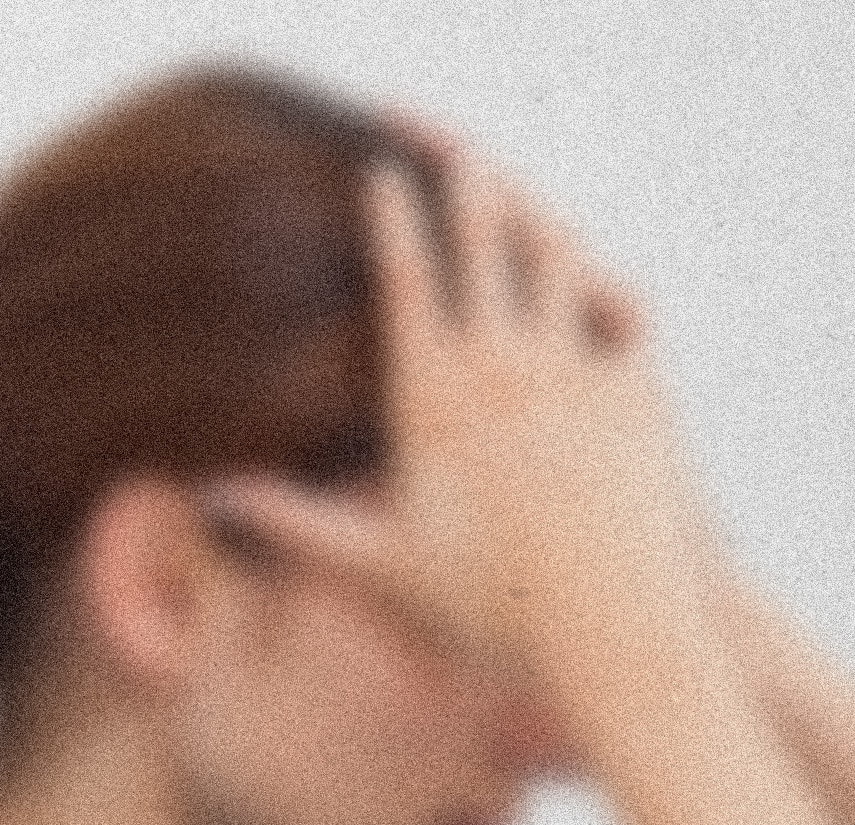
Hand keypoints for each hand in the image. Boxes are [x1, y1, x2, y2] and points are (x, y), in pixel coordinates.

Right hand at [202, 125, 715, 724]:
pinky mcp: (639, 397)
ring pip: (559, 273)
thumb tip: (213, 498)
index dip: (394, 221)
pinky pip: (625, 324)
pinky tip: (610, 287)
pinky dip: (613, 300)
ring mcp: (578, 376)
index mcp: (437, 399)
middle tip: (461, 160)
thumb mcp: (385, 567)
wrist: (612, 632)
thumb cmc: (496, 611)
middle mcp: (506, 371)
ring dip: (544, 234)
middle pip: (484, 251)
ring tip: (535, 212)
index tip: (384, 174)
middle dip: (469, 193)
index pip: (405, 281)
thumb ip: (297, 523)